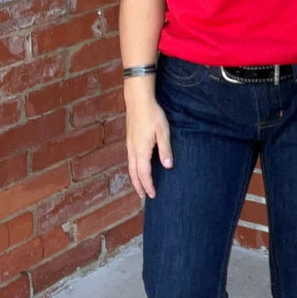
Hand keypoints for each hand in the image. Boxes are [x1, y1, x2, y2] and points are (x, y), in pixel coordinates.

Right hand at [123, 79, 171, 198]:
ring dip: (135, 179)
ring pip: (130, 167)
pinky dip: (133, 169)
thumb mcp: (163, 131)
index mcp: (141, 150)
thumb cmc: (153, 115)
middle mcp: (133, 151)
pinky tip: (138, 168)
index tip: (152, 195)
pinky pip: (130, 160)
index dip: (148, 185)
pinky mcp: (129, 140)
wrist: (138, 101)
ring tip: (140, 186)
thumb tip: (167, 166)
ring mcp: (129, 145)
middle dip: (139, 186)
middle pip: (134, 174)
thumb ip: (165, 149)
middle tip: (144, 196)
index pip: (144, 174)